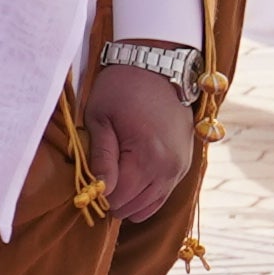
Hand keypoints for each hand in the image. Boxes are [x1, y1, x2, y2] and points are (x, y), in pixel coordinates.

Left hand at [83, 60, 197, 220]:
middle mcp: (169, 169)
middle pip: (132, 207)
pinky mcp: (184, 165)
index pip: (117, 199)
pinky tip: (131, 177)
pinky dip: (144, 194)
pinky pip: (162, 196)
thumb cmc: (122, 88)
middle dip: (112, 198)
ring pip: (148, 207)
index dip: (98, 194)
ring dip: (129, 199)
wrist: (158, 67)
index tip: (88, 179)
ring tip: (114, 176)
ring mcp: (180, 168)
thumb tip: (98, 191)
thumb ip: (101, 157)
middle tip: (99, 175)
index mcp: (147, 157)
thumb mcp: (100, 118)